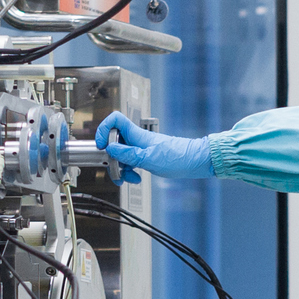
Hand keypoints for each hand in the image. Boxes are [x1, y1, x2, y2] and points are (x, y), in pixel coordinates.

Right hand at [96, 111, 213, 183]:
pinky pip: (131, 162)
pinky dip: (131, 171)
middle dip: (112, 158)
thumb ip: (128, 155)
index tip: (101, 146)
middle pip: (115, 142)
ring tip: (128, 178)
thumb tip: (110, 149)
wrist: (196, 161)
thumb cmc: (178, 157)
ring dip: (122, 168)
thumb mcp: (149, 159)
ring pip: (122, 155)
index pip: (115, 120)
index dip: (103, 130)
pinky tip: (137, 178)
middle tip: (115, 171)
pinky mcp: (146, 156)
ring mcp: (142, 148)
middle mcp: (137, 139)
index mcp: (137, 135)